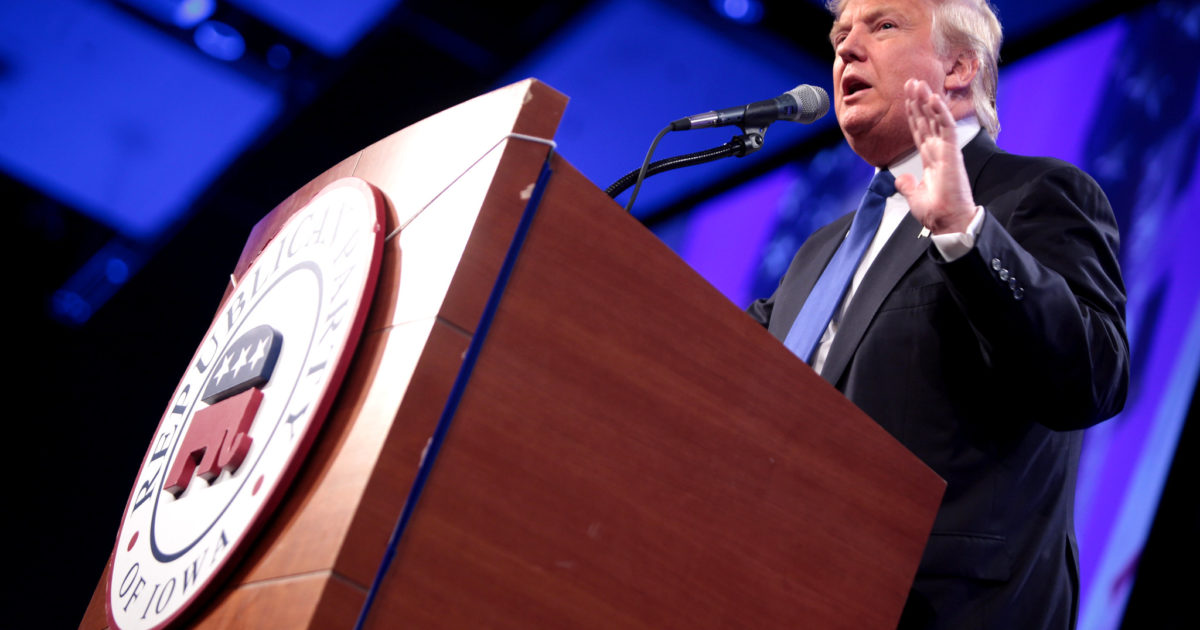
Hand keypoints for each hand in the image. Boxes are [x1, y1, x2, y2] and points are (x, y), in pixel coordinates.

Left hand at [894, 79, 976, 234]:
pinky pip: (946, 127)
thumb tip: (901, 179)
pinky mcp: (952, 152)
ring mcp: (946, 149)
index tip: (906, 98)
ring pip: (936, 119)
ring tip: (919, 83)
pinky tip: (933, 98)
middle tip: (911, 82)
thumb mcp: (915, 196)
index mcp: (930, 158)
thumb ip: (908, 185)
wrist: (947, 221)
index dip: (913, 114)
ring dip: (927, 100)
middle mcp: (938, 150)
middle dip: (918, 101)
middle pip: (926, 120)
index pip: (920, 131)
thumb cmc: (936, 212)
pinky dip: (940, 112)